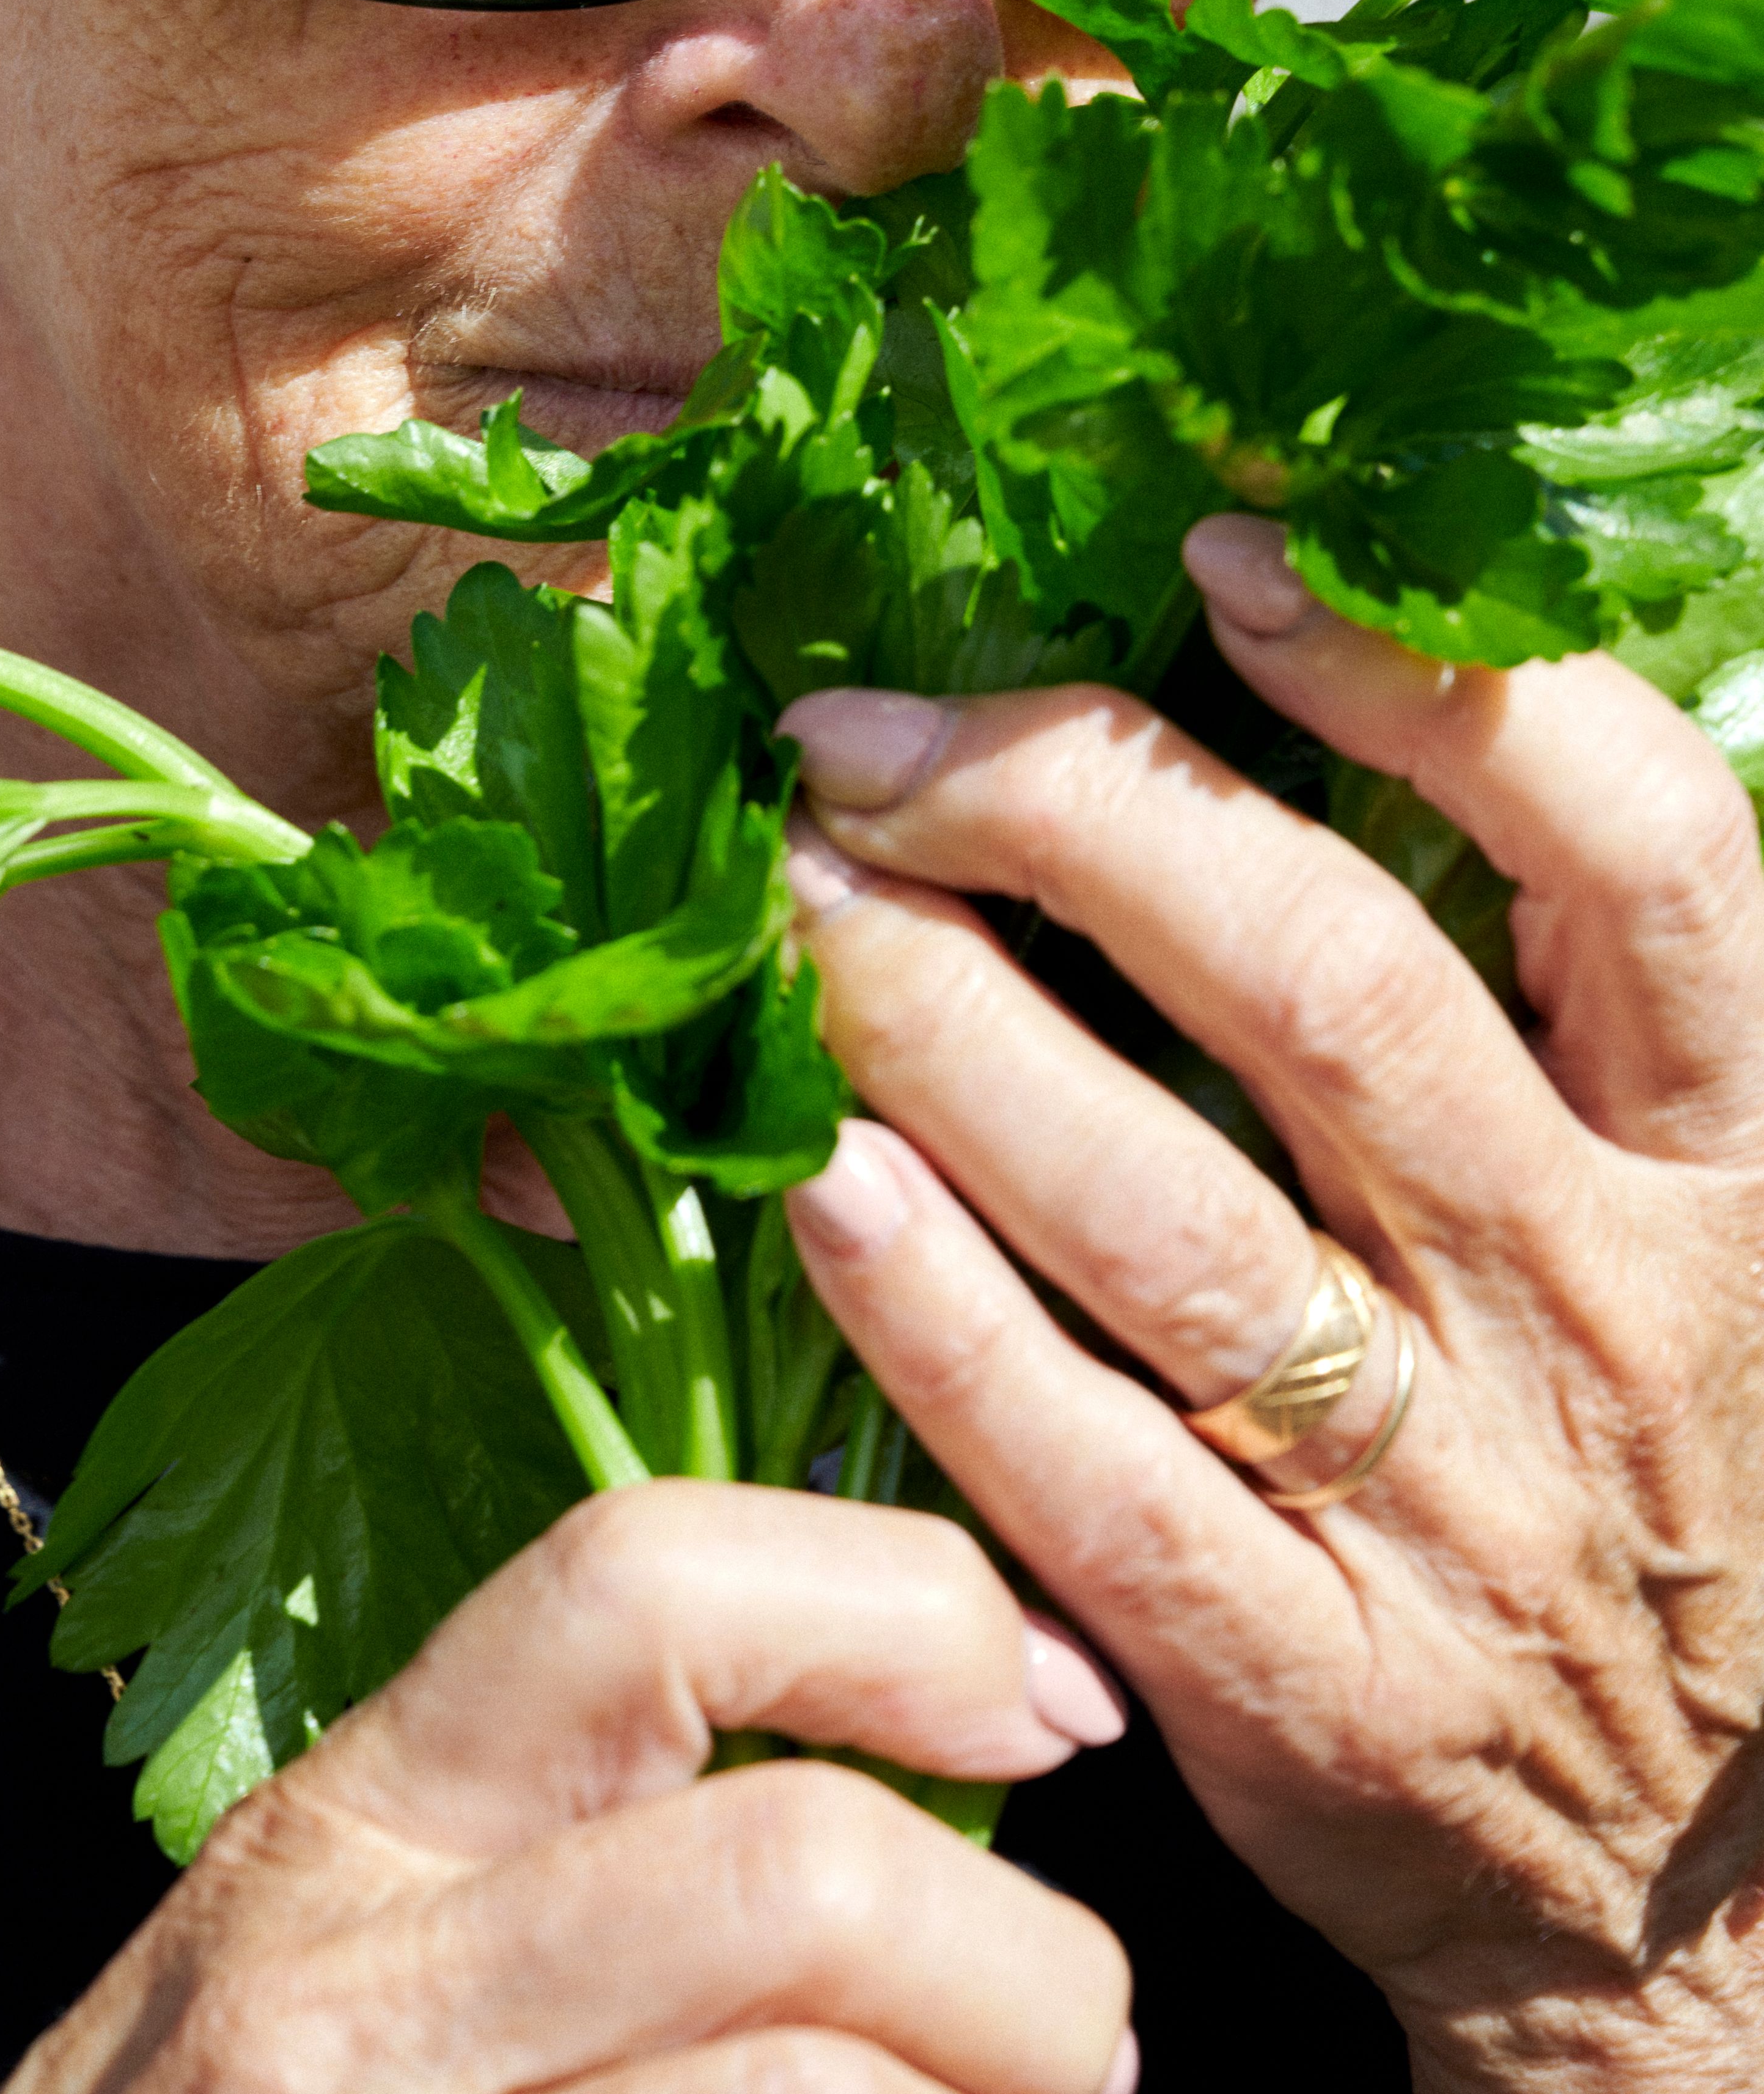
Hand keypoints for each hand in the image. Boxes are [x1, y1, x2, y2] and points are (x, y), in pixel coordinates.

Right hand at [3, 1479, 1135, 2093]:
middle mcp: (355, 1981)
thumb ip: (583, 1849)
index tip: (1044, 1700)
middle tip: (1081, 2034)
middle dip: (1019, 1960)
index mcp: (355, 1822)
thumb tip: (937, 1779)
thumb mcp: (362, 1969)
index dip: (904, 1603)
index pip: (643, 1578)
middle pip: (795, 1869)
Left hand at [780, 511, 1763, 2091]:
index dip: (1430, 682)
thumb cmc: (1648, 1453)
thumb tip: (1286, 667)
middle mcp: (1606, 1310)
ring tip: (788, 897)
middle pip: (1332, 991)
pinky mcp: (1301, 1684)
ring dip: (941, 1025)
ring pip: (1165, 1216)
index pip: (1645, 856)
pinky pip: (1073, 1460)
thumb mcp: (1680, 1204)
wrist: (1688, 1897)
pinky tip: (801, 1162)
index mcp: (1729, 1160)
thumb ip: (1534, 982)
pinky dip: (923, 1299)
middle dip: (1071, 814)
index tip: (1220, 561)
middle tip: (872, 732)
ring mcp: (1452, 1511)